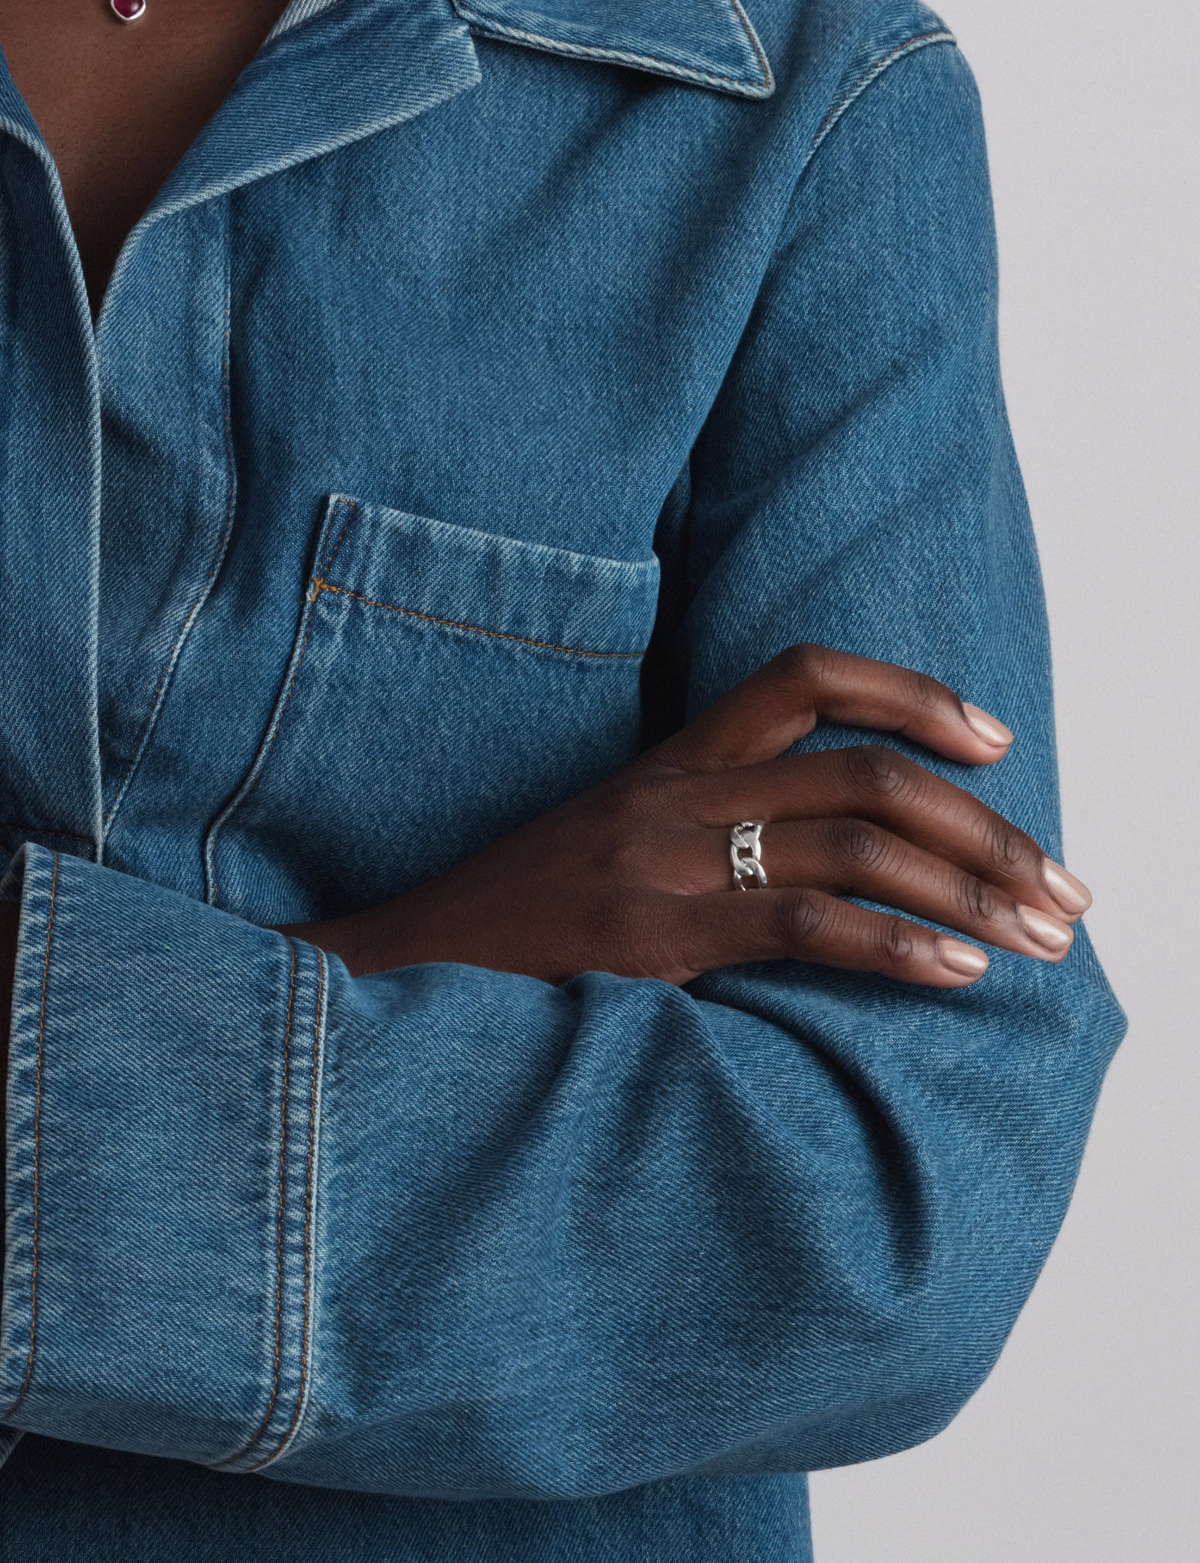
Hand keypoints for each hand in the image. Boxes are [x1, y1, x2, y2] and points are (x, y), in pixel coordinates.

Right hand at [282, 645, 1091, 989]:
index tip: (993, 738)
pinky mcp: (658, 937)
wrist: (405, 964)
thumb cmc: (519, 914)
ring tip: (1041, 934)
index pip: (805, 675)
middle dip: (986, 825)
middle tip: (1062, 881)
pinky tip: (957, 974)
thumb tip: (817, 858)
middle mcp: (678, 791)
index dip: (914, 692)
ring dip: (969, 889)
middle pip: (866, 772)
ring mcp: (668, 861)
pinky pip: (807, 926)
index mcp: (669, 756)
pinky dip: (899, 947)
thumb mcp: (611, 840)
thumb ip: (704, 825)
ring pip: (855, 845)